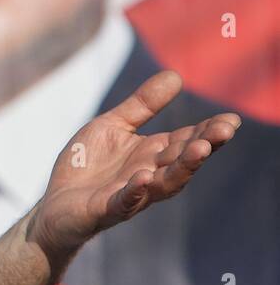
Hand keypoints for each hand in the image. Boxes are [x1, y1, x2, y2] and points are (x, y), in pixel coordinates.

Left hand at [29, 71, 239, 259]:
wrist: (54, 205)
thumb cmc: (87, 166)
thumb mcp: (112, 126)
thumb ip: (142, 105)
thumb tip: (176, 75)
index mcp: (152, 154)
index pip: (186, 141)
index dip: (209, 131)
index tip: (231, 120)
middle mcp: (148, 175)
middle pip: (182, 161)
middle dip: (204, 146)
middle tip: (223, 131)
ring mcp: (129, 194)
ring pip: (163, 183)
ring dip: (183, 168)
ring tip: (200, 149)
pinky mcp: (105, 209)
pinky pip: (123, 202)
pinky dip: (134, 191)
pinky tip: (143, 177)